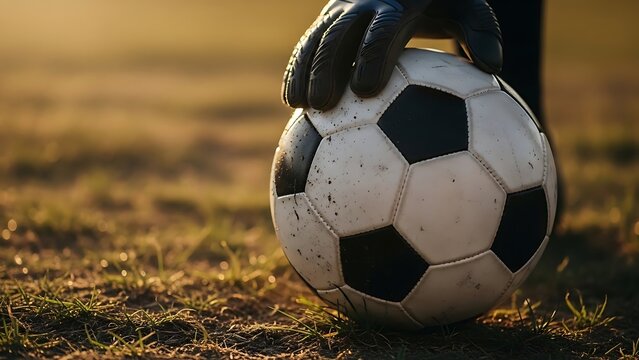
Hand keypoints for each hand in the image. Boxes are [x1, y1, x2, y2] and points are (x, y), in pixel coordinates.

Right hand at [282, 0, 502, 110]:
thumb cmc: (439, 0)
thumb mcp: (465, 7)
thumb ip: (480, 31)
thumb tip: (494, 65)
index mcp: (395, 4)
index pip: (381, 30)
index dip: (371, 57)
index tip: (365, 89)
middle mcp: (361, 6)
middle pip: (339, 36)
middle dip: (328, 68)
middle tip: (323, 104)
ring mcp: (338, 13)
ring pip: (315, 40)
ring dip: (304, 71)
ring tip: (298, 104)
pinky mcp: (326, 23)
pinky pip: (306, 45)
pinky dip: (296, 69)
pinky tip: (290, 99)